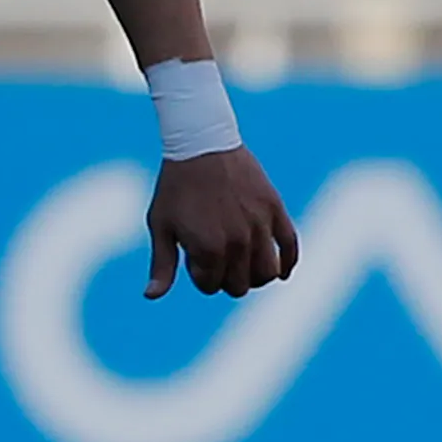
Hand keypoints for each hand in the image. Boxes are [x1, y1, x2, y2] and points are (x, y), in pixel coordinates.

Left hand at [145, 147, 298, 299]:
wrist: (201, 144)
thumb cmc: (175, 188)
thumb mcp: (161, 226)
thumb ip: (161, 265)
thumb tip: (150, 297)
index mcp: (209, 249)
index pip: (211, 286)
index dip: (199, 275)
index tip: (191, 256)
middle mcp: (239, 241)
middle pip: (240, 284)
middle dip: (224, 278)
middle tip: (213, 258)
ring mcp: (261, 226)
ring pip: (267, 272)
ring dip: (254, 276)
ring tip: (240, 264)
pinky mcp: (275, 210)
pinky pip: (290, 245)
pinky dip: (287, 263)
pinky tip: (281, 272)